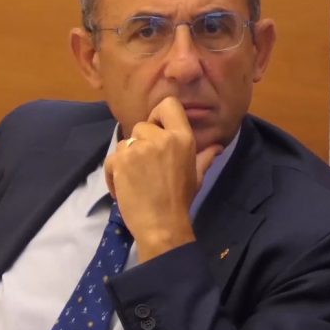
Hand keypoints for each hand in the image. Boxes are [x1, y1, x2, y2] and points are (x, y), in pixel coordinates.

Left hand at [105, 96, 223, 262]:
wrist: (162, 225)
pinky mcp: (120, 160)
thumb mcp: (196, 176)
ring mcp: (138, 148)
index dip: (158, 115)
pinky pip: (111, 158)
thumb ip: (204, 157)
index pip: (168, 105)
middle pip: (141, 126)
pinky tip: (124, 188)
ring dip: (126, 159)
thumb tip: (217, 146)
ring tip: (136, 180)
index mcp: (182, 138)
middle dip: (141, 144)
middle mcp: (160, 138)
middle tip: (147, 167)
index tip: (157, 130)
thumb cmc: (181, 201)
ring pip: (125, 142)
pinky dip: (114, 173)